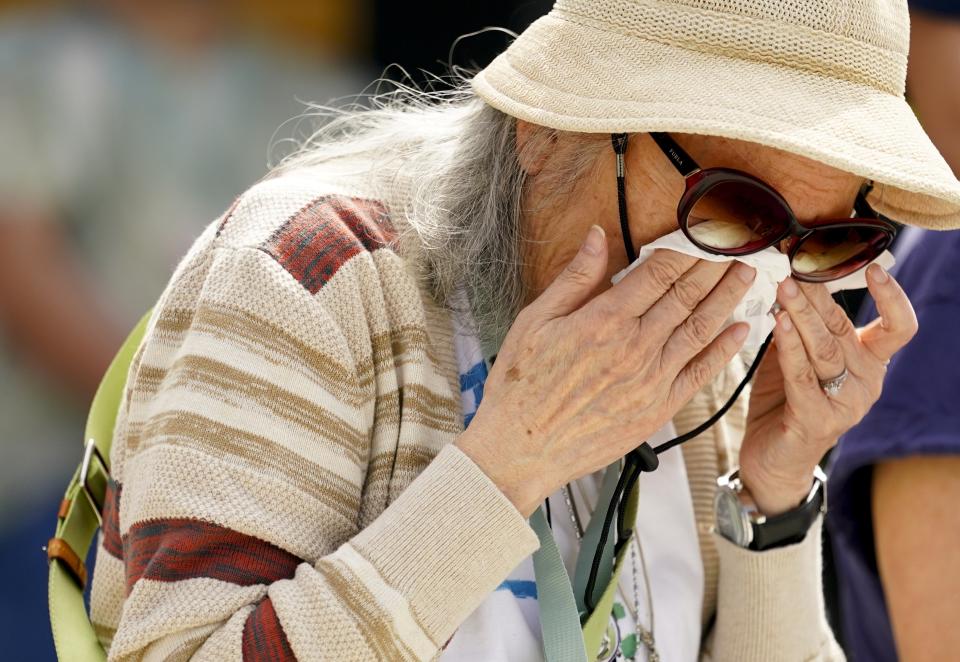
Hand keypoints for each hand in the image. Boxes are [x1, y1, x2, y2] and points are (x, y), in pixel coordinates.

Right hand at [457, 226, 755, 515]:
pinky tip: (740, 329)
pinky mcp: (658, 408)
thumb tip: (597, 236)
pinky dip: (724, 350)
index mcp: (605, 320)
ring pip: (701, 328)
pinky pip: (700, 373)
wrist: (522, 449)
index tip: (704, 227)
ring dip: (728, 297)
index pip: (658, 271)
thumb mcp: (536, 320)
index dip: (687, 245)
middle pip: (687, 294)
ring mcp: (651, 379)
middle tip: (739, 241)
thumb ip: (574, 278)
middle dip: (715, 263)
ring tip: (748, 272)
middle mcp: (635, 347)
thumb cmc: (522, 385)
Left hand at [740, 265, 917, 515]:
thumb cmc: (784, 399)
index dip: (893, 298)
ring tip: (784, 287)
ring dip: (802, 315)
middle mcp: (865, 382)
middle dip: (818, 294)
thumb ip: (800, 323)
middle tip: (796, 266)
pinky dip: (789, 348)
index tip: (874, 268)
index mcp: (869, 362)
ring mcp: (845, 404)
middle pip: (844, 329)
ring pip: (824, 350)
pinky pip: (802, 377)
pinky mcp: (816, 420)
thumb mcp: (796, 355)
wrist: (772, 459)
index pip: (898, 328)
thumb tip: (790, 278)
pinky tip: (778, 324)